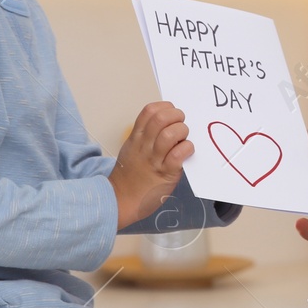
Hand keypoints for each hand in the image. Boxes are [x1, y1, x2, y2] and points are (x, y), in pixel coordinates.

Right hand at [110, 102, 192, 228]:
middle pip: (161, 118)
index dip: (165, 107)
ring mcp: (154, 159)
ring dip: (182, 132)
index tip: (172, 112)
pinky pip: (178, 155)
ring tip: (183, 139)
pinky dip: (186, 149)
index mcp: (136, 137)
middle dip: (177, 116)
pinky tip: (186, 151)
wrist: (121, 200)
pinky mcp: (165, 173)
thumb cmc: (130, 175)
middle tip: (181, 124)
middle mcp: (144, 145)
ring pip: (170, 134)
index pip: (149, 111)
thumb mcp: (131, 149)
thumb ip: (146, 136)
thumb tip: (168, 124)